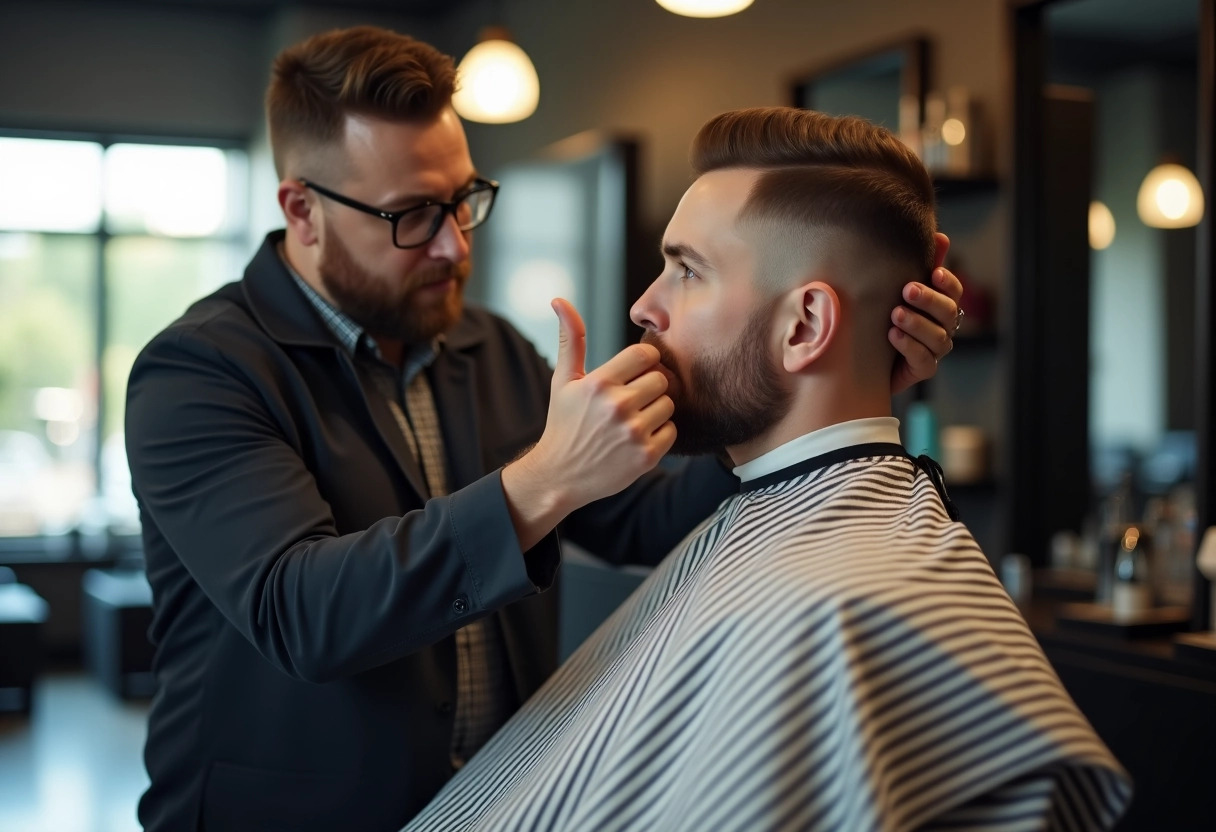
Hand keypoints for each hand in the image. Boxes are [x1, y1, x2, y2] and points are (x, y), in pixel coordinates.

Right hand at [500, 299, 674, 549]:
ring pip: (668, 404)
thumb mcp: (563, 381)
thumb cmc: (563, 424)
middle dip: (649, 387)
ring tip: (633, 419)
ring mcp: (633, 433)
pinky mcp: (646, 457)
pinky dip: (660, 433)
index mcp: (599, 383)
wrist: (559, 475)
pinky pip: (671, 430)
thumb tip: (560, 300)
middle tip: (631, 400)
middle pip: (661, 379)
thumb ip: (571, 339)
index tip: (632, 374)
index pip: (645, 355)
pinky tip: (638, 438)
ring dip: (656, 410)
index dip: (643, 363)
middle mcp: (617, 406)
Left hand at [889, 232, 964, 394]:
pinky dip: (910, 347)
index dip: (948, 282)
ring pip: (939, 337)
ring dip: (918, 324)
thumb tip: (940, 235)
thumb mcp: (889, 288)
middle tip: (907, 290)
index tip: (934, 272)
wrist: (856, 357)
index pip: (953, 291)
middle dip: (929, 299)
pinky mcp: (921, 371)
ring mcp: (934, 350)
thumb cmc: (877, 315)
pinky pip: (925, 361)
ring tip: (895, 315)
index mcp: (937, 304)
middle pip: (948, 312)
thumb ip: (912, 264)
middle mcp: (941, 326)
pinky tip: (893, 336)